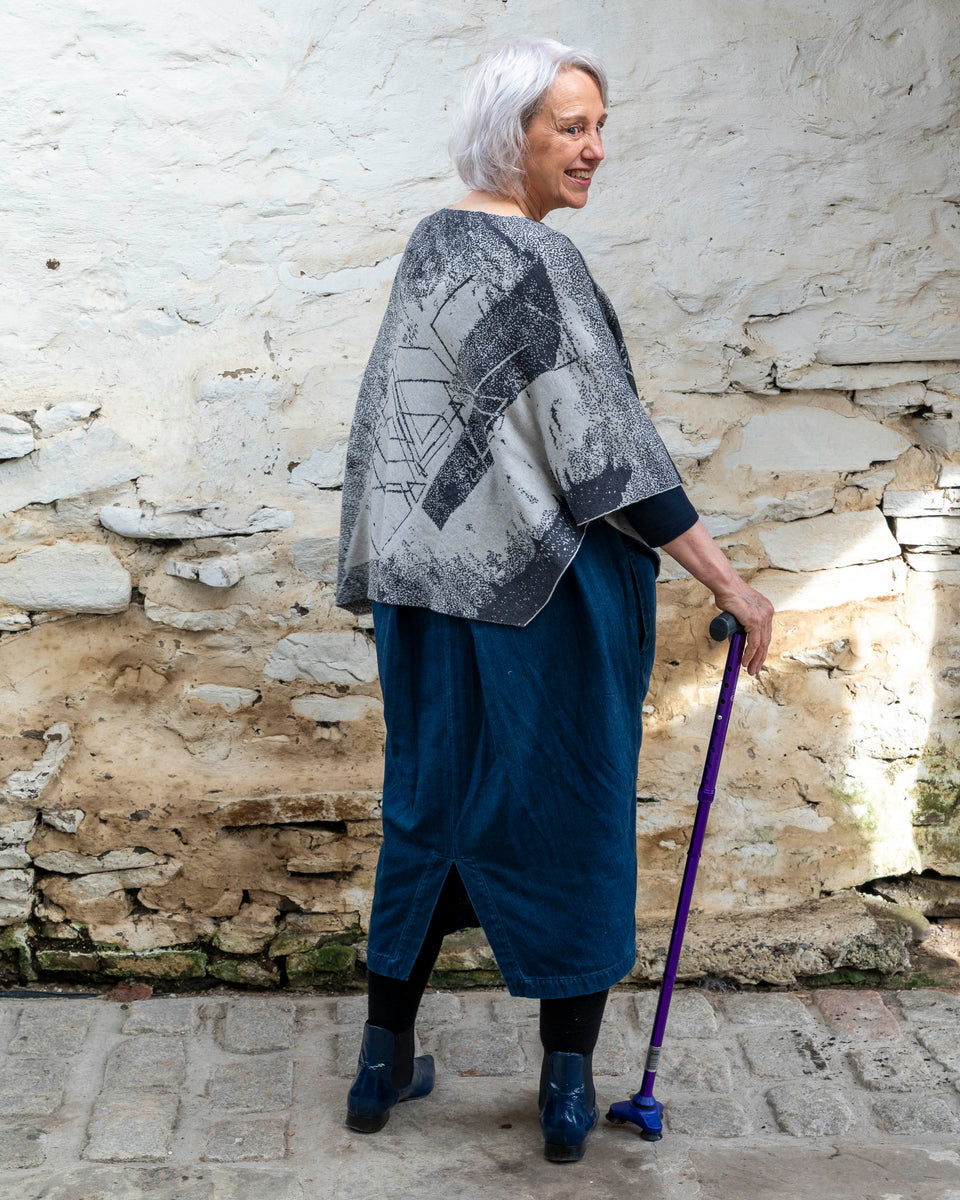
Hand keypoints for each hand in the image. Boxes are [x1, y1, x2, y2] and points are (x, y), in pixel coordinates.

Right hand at [659, 520, 773, 674]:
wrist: (725, 585)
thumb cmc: (727, 594)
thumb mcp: (736, 613)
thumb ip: (739, 626)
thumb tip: (737, 640)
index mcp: (765, 610)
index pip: (765, 634)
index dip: (761, 648)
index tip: (756, 659)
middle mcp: (767, 613)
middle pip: (767, 640)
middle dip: (760, 657)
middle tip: (754, 669)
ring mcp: (763, 617)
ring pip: (762, 644)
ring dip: (755, 659)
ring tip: (750, 669)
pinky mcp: (755, 621)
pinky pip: (754, 643)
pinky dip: (750, 654)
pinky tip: (745, 661)